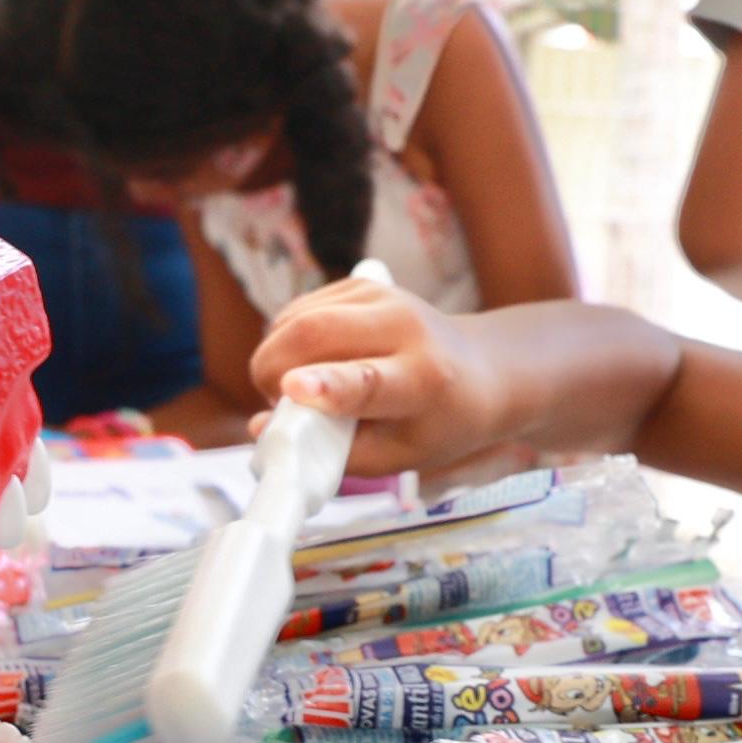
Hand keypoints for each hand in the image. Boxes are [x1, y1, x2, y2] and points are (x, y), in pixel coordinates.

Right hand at [243, 278, 518, 478]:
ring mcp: (380, 296)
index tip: (292, 390)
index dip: (326, 385)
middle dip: (271, 371)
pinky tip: (313, 363)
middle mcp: (403, 325)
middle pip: (313, 332)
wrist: (480, 371)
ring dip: (276, 358)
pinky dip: (286, 342)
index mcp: (423, 379)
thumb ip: (331, 452)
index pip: (368, 379)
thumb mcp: (395, 457)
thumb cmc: (436, 424)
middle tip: (278, 405)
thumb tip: (261, 429)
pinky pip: (296, 311)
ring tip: (301, 389)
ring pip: (294, 318)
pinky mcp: (359, 285)